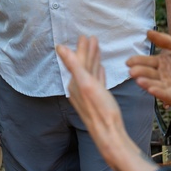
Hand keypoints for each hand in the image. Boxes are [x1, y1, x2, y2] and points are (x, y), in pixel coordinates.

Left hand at [57, 37, 149, 170]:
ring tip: (97, 48)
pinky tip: (101, 69)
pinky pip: (97, 83)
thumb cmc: (101, 110)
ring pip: (90, 73)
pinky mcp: (98, 101)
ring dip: (93, 60)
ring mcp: (89, 96)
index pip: (78, 61)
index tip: (86, 36)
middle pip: (83, 66)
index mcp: (76, 84)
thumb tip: (59, 48)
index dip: (82, 48)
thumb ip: (73, 65)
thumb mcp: (86, 84)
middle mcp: (79, 89)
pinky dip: (98, 74)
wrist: (110, 135)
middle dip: (87, 51)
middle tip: (91, 37)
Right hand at [127, 30, 170, 110]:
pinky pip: (166, 95)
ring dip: (146, 83)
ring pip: (154, 85)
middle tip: (132, 71)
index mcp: (162, 64)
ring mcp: (168, 88)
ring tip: (139, 80)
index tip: (129, 61)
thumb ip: (165, 41)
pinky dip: (159, 93)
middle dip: (139, 73)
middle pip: (148, 74)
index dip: (137, 62)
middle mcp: (162, 76)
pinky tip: (152, 89)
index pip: (146, 62)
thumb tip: (147, 32)